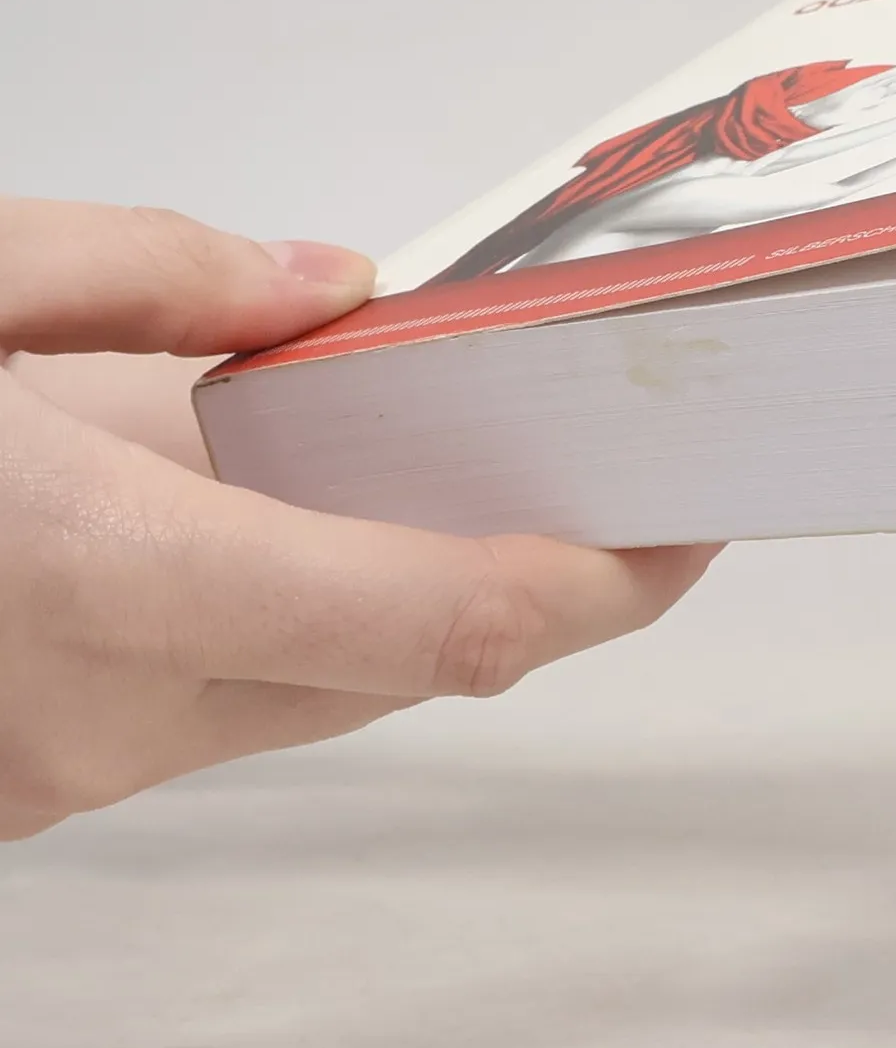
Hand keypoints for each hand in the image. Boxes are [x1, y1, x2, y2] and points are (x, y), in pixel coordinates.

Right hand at [0, 200, 718, 841]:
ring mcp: (60, 762)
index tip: (679, 537)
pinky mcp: (30, 773)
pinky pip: (215, 703)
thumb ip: (150, 274)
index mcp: (95, 568)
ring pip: (310, 688)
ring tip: (463, 481)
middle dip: (525, 585)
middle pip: (399, 661)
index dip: (591, 590)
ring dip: (398, 598)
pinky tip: (294, 524)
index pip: (430, 618)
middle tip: (614, 485)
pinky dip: (285, 623)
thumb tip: (323, 289)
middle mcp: (98, 705)